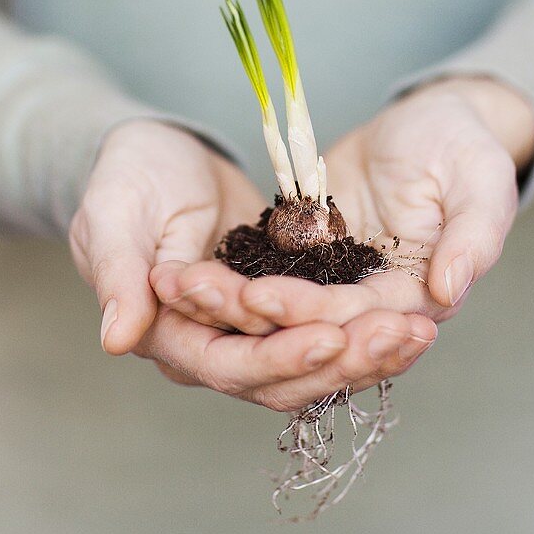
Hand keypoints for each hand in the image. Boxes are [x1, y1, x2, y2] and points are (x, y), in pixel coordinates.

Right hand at [71, 119, 437, 409]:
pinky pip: (326, 330)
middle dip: (345, 359)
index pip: (229, 365)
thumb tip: (117, 339)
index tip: (331, 335)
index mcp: (167, 336)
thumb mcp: (112, 216)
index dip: (280, 356)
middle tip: (403, 333)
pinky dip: (364, 327)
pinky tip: (410, 318)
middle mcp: (212, 347)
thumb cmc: (124, 179)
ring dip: (367, 352)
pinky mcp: (280, 309)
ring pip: (313, 362)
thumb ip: (116, 275)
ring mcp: (250, 333)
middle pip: (283, 378)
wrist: (153, 154)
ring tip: (420, 331)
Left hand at [157, 77, 533, 331]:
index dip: (315, 313)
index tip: (265, 296)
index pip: (363, 319)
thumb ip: (474, 236)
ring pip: (279, 308)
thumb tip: (448, 291)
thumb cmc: (465, 145)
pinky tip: (185, 268)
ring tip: (181, 284)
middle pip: (310, 324)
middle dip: (255, 315)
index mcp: (420, 298)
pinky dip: (226, 276)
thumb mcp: (482, 180)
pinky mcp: (306, 256)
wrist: (433, 118)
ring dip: (229, 304)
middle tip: (201, 293)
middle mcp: (373, 301)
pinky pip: (262, 272)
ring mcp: (336, 281)